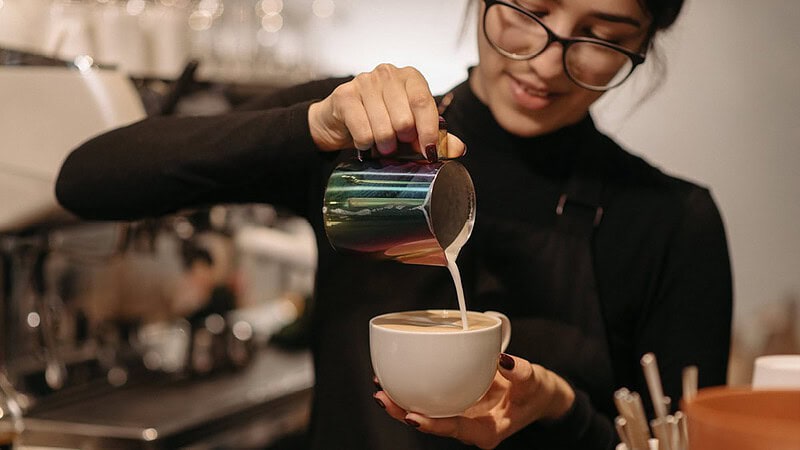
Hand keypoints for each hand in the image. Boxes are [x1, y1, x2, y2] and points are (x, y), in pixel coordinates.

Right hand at [308, 63, 465, 157]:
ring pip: (384, 128)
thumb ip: (435, 137)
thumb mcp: (411, 130)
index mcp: (410, 77)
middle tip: (396, 145)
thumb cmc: (380, 122)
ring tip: (380, 144)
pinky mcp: (345, 95)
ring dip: (383, 145)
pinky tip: (364, 141)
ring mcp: (364, 81)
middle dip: (401, 141)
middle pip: (404, 119)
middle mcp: (388, 73)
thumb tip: (459, 149)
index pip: (424, 103)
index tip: (429, 152)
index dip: (428, 131)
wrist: (340, 121)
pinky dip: (365, 145)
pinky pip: (363, 132)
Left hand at [374, 354, 575, 449]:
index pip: (454, 429)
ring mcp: (461, 416)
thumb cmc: (537, 392)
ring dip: (402, 402)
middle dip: (404, 413)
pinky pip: (432, 398)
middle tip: (382, 397)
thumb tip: (503, 360)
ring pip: (426, 413)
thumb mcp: (535, 381)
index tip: (412, 417)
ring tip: (380, 386)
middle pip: (431, 424)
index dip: (432, 425)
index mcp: (487, 431)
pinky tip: (397, 376)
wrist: (539, 394)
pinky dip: (414, 388)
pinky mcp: (457, 402)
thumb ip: (520, 372)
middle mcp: (469, 427)